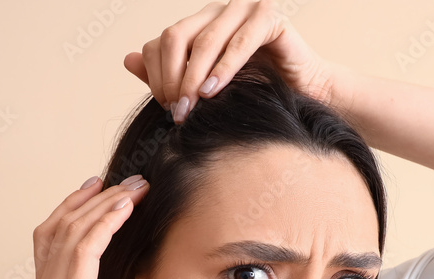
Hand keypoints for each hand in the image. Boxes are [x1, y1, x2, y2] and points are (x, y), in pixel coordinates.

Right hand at [29, 174, 149, 278]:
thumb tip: (126, 277)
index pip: (51, 238)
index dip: (74, 207)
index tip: (102, 187)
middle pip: (58, 227)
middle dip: (94, 198)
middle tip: (128, 180)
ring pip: (71, 233)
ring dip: (105, 205)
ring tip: (135, 188)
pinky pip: (83, 253)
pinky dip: (103, 225)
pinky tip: (124, 211)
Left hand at [123, 0, 341, 123]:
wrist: (305, 99)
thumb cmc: (253, 96)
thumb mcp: (204, 89)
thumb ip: (168, 75)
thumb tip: (128, 60)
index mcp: (199, 23)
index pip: (161, 42)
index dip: (157, 75)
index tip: (166, 109)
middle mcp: (219, 11)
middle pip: (176, 36)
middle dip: (172, 77)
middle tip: (176, 112)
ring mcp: (245, 9)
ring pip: (205, 40)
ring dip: (194, 77)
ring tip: (190, 108)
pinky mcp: (270, 19)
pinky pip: (240, 43)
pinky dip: (223, 70)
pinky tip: (214, 93)